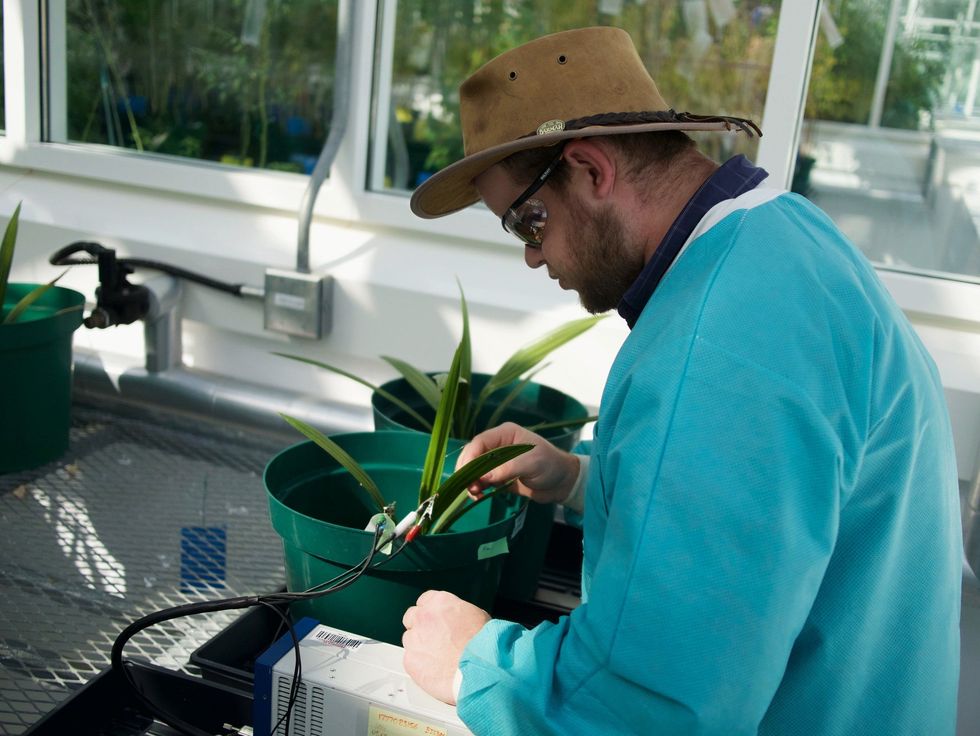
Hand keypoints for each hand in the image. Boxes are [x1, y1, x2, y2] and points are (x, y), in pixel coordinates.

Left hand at [402, 590, 489, 704]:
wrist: (479, 669)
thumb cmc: (483, 644)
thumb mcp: (476, 615)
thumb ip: (458, 614)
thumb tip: (457, 620)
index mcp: (440, 602)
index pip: (424, 600)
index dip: (431, 612)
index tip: (435, 620)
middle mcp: (423, 617)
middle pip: (412, 618)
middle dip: (420, 627)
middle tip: (434, 639)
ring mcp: (414, 639)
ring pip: (409, 640)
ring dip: (419, 646)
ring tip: (438, 658)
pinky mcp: (410, 661)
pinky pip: (410, 660)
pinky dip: (419, 665)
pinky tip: (435, 670)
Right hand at [456, 422, 580, 504]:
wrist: (562, 483)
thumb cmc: (550, 465)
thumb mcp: (531, 464)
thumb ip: (507, 468)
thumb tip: (483, 477)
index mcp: (505, 434)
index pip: (480, 442)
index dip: (470, 457)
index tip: (466, 474)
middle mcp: (498, 445)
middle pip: (473, 455)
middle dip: (468, 471)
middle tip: (470, 487)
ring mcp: (497, 461)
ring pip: (474, 469)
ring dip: (470, 481)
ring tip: (475, 494)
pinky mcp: (498, 476)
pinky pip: (481, 480)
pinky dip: (477, 488)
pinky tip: (479, 497)